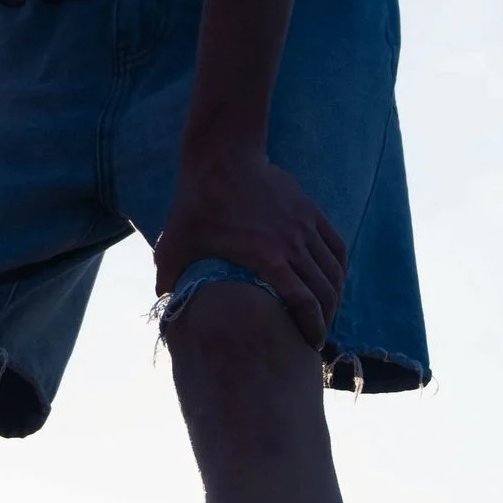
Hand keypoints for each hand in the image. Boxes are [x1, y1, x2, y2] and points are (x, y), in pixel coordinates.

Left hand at [154, 147, 347, 348]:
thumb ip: (169, 275)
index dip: (312, 328)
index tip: (310, 345)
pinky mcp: (310, 212)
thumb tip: (162, 300)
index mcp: (266, 259)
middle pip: (325, 292)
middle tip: (318, 335)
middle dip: (326, 319)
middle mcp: (292, 245)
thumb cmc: (197, 203)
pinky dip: (339, 268)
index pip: (304, 303)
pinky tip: (334, 281)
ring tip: (327, 312)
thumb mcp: (176, 242)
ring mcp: (304, 227)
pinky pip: (336, 246)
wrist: (222, 157)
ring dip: (335, 296)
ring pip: (334, 271)